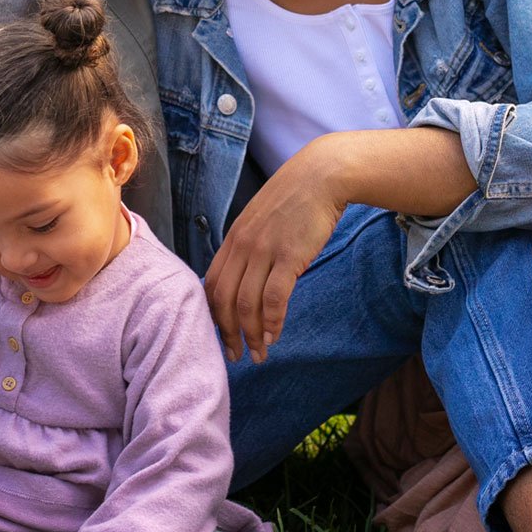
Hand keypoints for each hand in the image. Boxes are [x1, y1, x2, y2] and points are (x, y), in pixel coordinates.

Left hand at [204, 138, 345, 364]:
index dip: (213, 315)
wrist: (321, 175)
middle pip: (223, 299)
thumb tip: (247, 278)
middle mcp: (243, 246)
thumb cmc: (294, 199)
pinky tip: (276, 335)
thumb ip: (249, 246)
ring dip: (252, 334)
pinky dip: (273, 321)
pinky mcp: (289, 255)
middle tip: (236, 356)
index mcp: (233, 238)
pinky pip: (275, 297)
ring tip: (259, 353)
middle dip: (228, 333)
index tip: (222, 335)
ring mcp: (264, 250)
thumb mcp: (260, 220)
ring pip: (247, 303)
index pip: (211, 284)